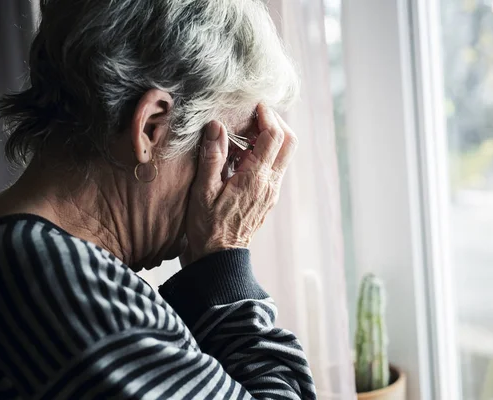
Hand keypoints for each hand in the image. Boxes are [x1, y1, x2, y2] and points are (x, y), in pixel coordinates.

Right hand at [183, 104, 297, 264]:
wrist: (218, 258)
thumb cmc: (207, 227)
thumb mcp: (203, 191)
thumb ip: (212, 157)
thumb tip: (216, 126)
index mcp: (256, 179)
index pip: (274, 137)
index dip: (267, 116)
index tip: (254, 106)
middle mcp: (270, 184)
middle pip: (289, 142)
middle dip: (277, 122)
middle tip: (256, 114)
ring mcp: (271, 191)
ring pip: (284, 154)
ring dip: (272, 137)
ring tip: (246, 133)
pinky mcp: (267, 196)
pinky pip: (274, 167)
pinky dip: (265, 153)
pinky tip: (242, 155)